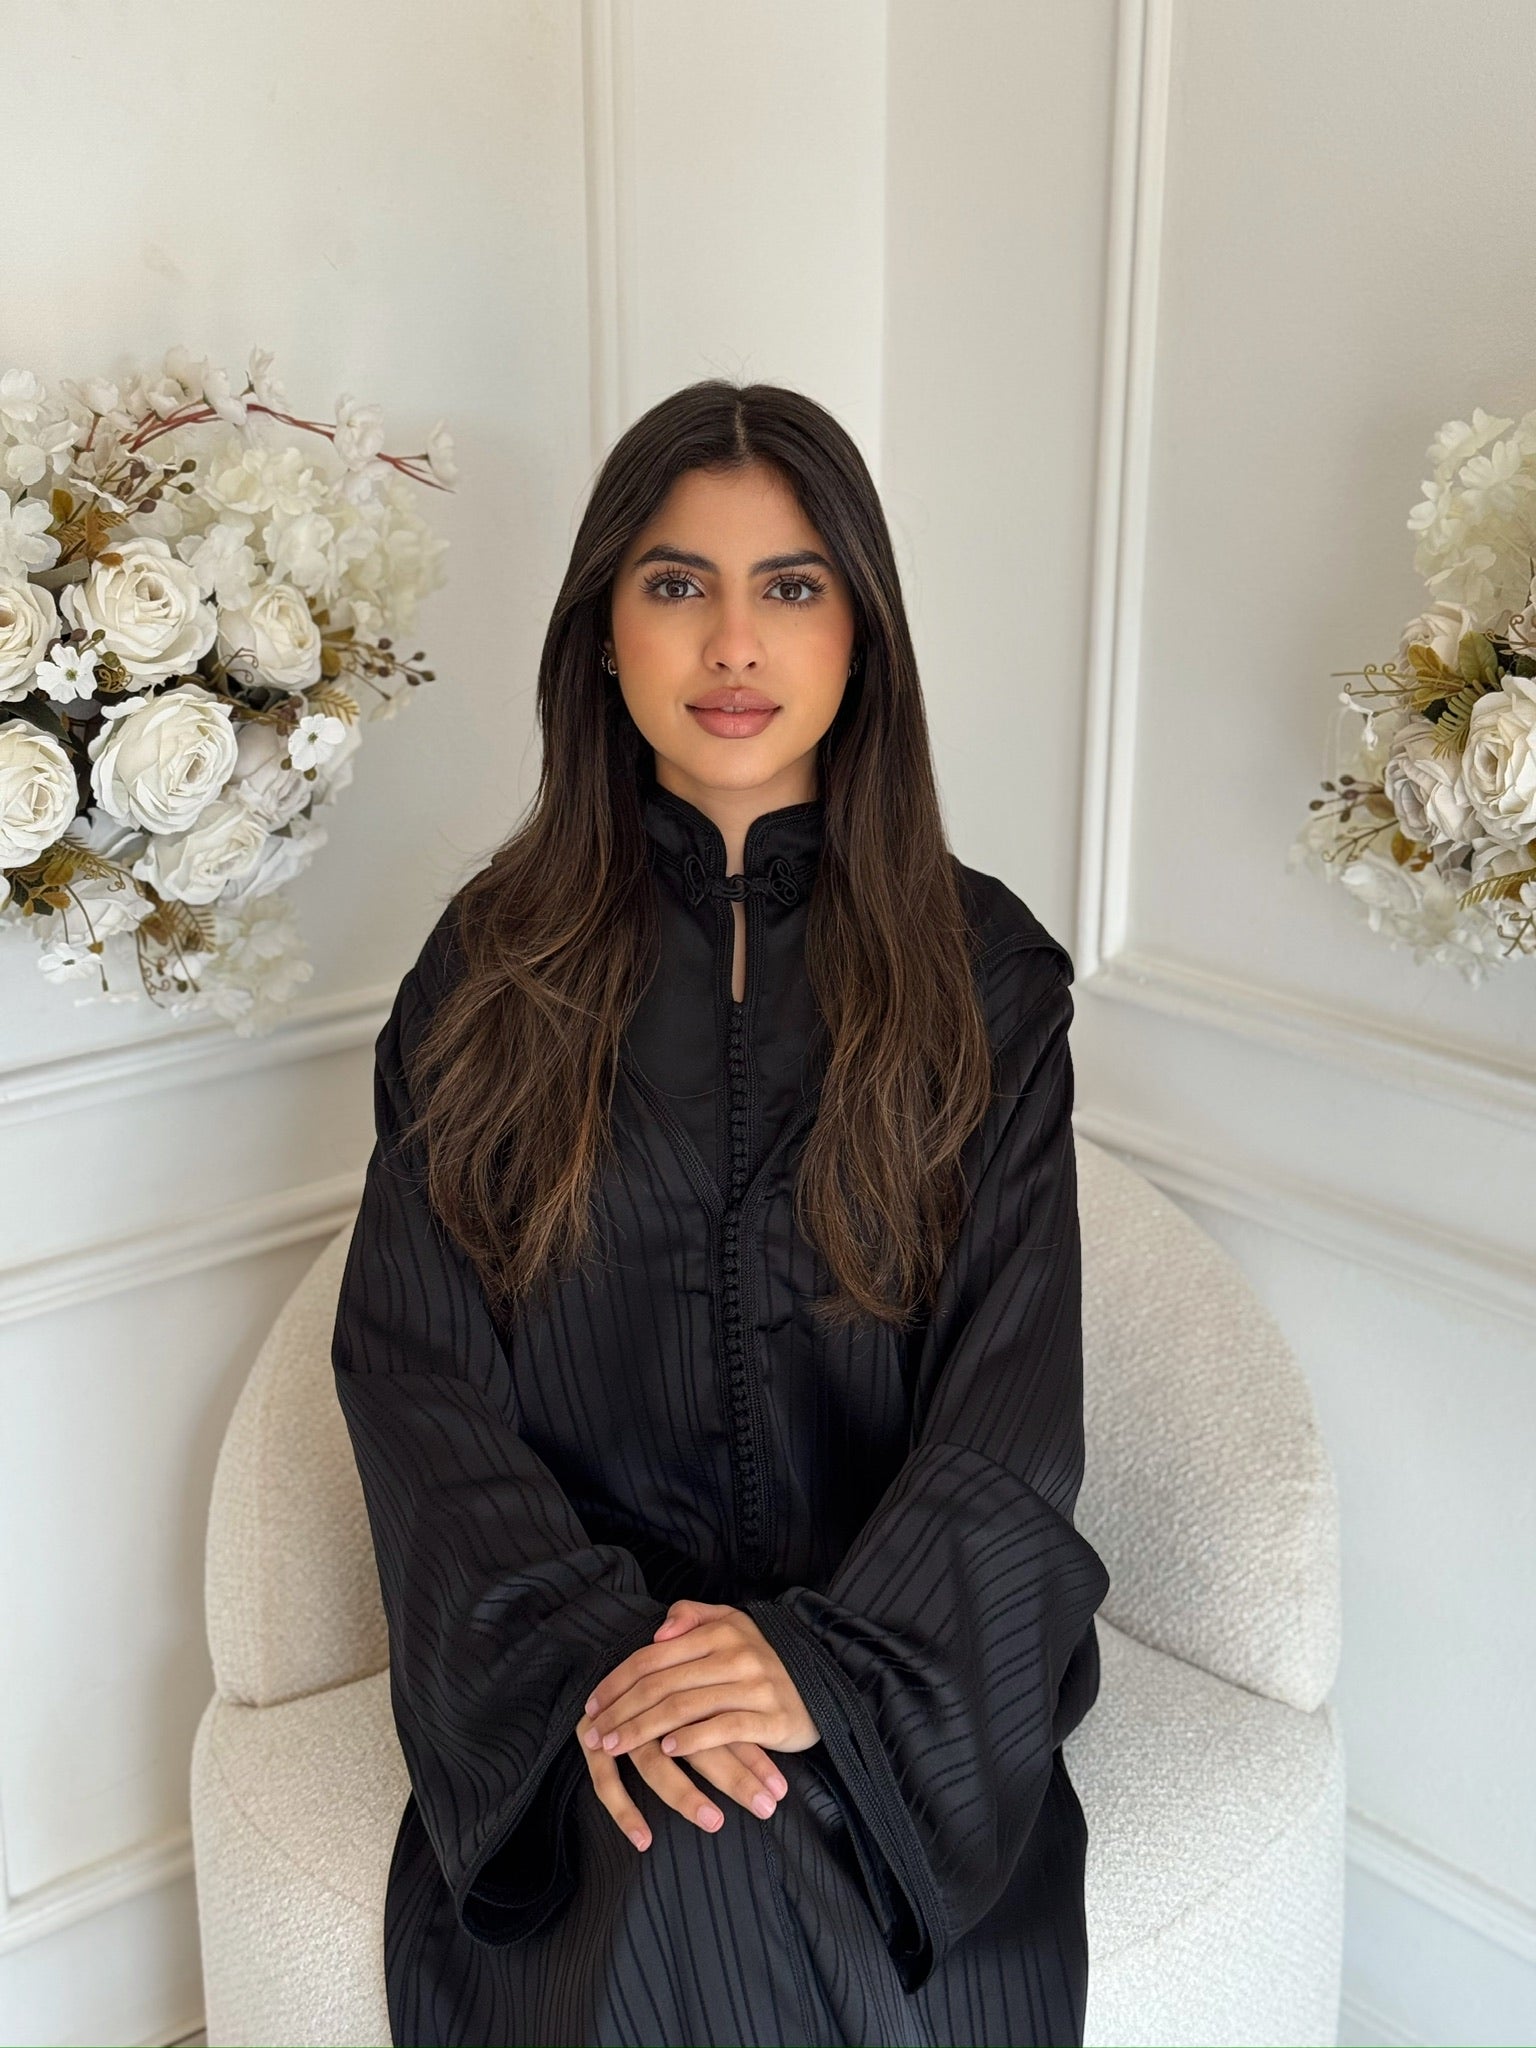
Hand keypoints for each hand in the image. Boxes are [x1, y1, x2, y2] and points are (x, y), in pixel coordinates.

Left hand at [575, 1598, 820, 1851]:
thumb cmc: (766, 1659)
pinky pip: (723, 1728)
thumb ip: (692, 1616)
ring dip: (643, 1729)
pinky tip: (667, 1750)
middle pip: (662, 1684)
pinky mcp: (771, 1718)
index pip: (654, 1656)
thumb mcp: (733, 1624)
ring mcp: (754, 1685)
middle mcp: (735, 1654)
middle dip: (622, 1711)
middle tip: (594, 1735)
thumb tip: (658, 1630)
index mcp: (720, 1631)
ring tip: (616, 1747)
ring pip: (685, 1707)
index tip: (593, 1705)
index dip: (617, 1681)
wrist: (825, 1686)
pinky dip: (691, 1740)